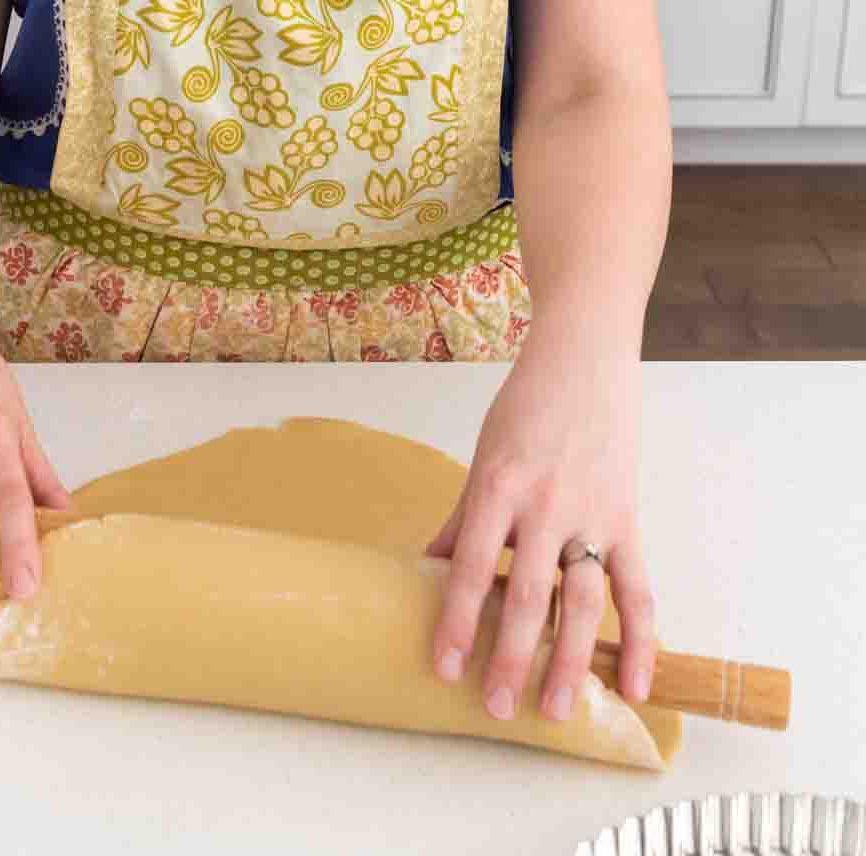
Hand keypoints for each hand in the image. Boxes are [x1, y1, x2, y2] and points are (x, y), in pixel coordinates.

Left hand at [424, 325, 656, 723]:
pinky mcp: (627, 520)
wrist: (585, 361)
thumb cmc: (526, 408)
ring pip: (583, 602)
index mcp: (498, 487)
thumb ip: (462, 520)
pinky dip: (642, 640)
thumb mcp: (483, 457)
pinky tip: (636, 685)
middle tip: (495, 707)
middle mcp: (544, 505)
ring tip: (555, 709)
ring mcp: (591, 515)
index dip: (455, 620)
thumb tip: (427, 571)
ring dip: (571, 661)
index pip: (471, 566)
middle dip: (510, 656)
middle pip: (527, 595)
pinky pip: (638, 589)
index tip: (443, 666)